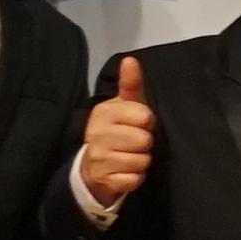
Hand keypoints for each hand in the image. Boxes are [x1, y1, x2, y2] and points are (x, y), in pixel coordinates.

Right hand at [79, 55, 154, 205]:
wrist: (93, 167)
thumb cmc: (116, 131)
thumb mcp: (124, 107)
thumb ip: (130, 85)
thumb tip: (131, 60)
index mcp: (103, 112)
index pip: (144, 116)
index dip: (147, 122)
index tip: (138, 124)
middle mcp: (96, 133)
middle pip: (144, 140)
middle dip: (144, 144)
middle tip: (133, 143)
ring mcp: (99, 158)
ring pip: (142, 161)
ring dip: (141, 162)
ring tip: (129, 157)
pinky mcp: (105, 179)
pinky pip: (135, 179)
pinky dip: (136, 178)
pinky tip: (125, 172)